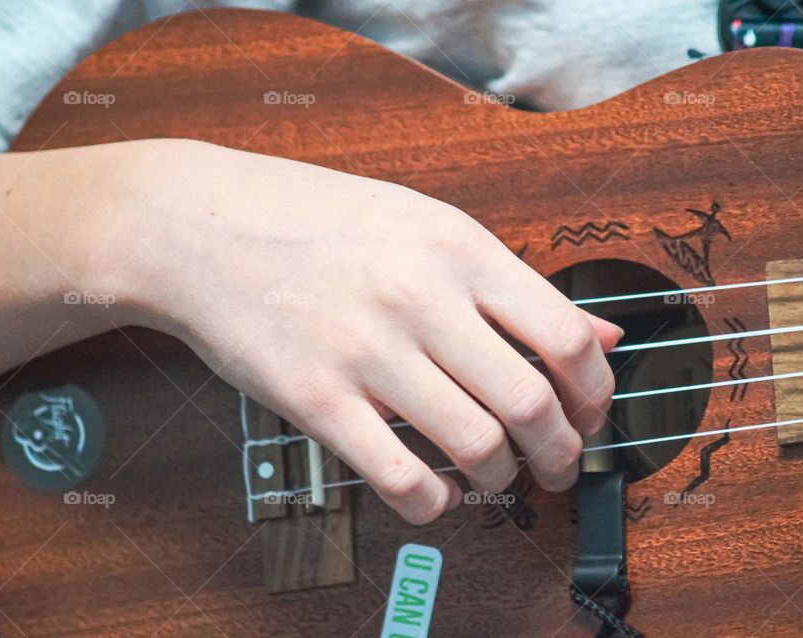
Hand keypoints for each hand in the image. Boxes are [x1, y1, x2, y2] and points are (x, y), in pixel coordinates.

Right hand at [32, 139, 622, 523]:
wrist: (199, 225)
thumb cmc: (316, 221)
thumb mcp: (427, 225)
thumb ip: (514, 285)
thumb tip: (604, 333)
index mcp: (458, 248)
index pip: (566, 337)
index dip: (595, 394)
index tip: (588, 415)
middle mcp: (420, 297)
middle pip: (531, 404)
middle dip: (561, 454)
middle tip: (557, 466)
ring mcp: (365, 350)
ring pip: (476, 446)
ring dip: (502, 480)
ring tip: (494, 477)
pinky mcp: (314, 399)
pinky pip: (399, 478)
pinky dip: (435, 504)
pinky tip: (437, 493)